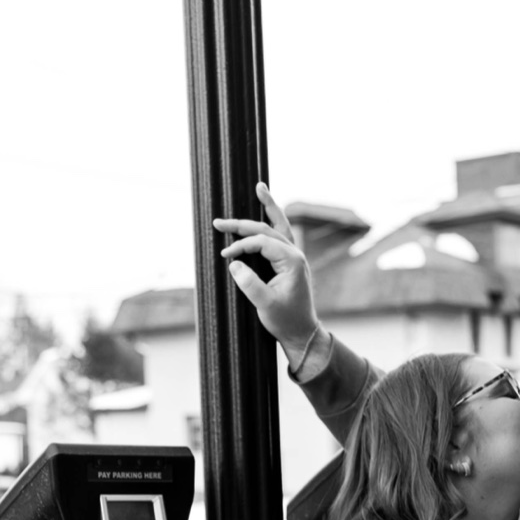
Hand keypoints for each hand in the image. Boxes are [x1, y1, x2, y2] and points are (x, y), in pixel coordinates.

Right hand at [212, 183, 320, 355]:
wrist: (302, 333)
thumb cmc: (285, 320)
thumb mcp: (264, 304)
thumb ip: (249, 283)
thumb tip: (233, 263)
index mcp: (292, 261)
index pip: (261, 242)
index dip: (240, 246)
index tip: (224, 256)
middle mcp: (295, 254)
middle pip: (267, 229)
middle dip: (242, 223)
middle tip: (218, 221)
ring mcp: (294, 257)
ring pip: (279, 225)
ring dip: (268, 207)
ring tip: (260, 187)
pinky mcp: (290, 262)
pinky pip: (281, 235)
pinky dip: (272, 222)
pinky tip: (266, 212)